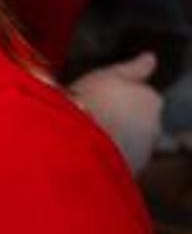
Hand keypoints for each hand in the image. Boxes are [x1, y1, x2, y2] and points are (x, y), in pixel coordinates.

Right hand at [70, 50, 163, 174]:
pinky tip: (88, 155)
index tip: (107, 99)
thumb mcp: (109, 75)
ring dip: (116, 142)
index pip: (144, 97)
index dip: (124, 98)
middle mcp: (154, 127)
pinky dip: (108, 159)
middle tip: (95, 119)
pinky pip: (118, 163)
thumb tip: (151, 58)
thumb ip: (134, 68)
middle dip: (123, 121)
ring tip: (88, 139)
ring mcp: (142, 154)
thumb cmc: (92, 102)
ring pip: (130, 144)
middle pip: (140, 122)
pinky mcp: (128, 175)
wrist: (78, 146)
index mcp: (152, 100)